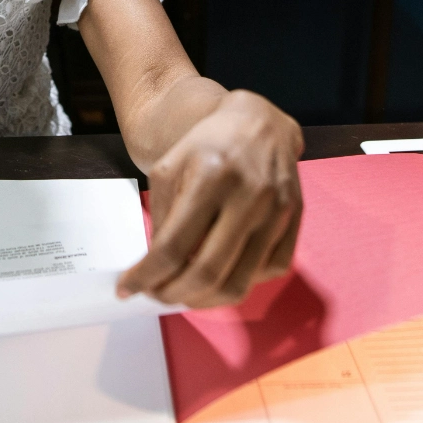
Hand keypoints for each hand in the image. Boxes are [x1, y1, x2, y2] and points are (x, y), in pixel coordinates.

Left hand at [119, 90, 302, 307]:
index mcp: (210, 176)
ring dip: (204, 300)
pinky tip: (220, 276)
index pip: (173, 246)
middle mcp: (249, 196)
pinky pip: (268, 272)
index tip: (127, 289)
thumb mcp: (169, 167)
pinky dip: (239, 283)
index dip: (146, 276)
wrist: (259, 122)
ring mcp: (277, 211)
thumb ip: (161, 215)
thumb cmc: (207, 145)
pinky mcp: (295, 220)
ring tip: (183, 293)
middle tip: (156, 296)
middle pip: (207, 272)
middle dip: (173, 295)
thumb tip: (156, 268)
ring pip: (239, 283)